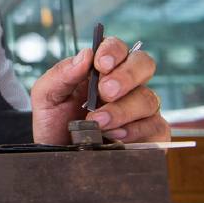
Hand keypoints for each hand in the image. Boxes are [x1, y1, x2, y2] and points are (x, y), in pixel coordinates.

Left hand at [30, 37, 169, 144]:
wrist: (58, 155)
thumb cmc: (54, 122)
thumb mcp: (46, 96)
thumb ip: (61, 74)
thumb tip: (85, 55)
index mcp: (100, 69)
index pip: (116, 47)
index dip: (113, 51)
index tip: (100, 64)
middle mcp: (125, 85)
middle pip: (144, 64)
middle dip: (126, 76)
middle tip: (105, 92)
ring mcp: (140, 108)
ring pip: (148, 98)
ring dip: (122, 110)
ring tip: (98, 121)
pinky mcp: (149, 133)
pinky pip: (157, 126)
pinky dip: (136, 131)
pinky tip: (115, 135)